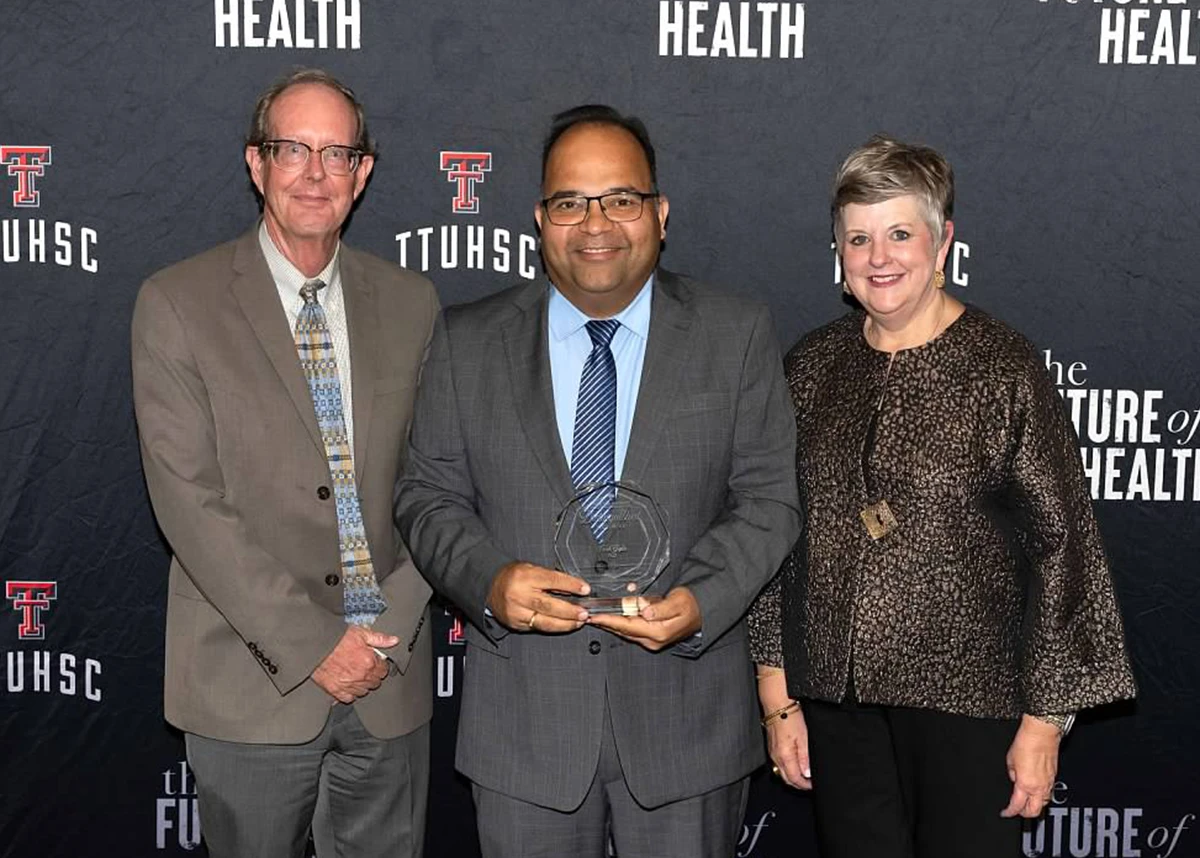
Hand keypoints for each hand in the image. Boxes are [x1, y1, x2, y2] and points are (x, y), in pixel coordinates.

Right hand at [311, 626, 396, 703]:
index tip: (375, 662)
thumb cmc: (337, 638)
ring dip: (363, 685)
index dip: (380, 665)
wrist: (315, 645)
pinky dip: (350, 693)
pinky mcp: (335, 690)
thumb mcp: (361, 633)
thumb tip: (394, 641)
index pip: (383, 670)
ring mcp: (348, 685)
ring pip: (364, 692)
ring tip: (357, 676)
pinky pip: (349, 698)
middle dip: (373, 675)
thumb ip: (379, 639)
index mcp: (369, 662)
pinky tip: (348, 685)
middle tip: (366, 668)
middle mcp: (361, 676)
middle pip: (375, 682)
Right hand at [487, 561, 589, 632]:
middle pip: (548, 605)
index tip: (585, 589)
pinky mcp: (516, 624)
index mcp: (524, 576)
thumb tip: (574, 587)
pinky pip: (538, 627)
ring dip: (565, 624)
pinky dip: (553, 627)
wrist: (490, 586)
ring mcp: (516, 612)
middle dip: (569, 611)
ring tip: (578, 622)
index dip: (570, 585)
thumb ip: (550, 578)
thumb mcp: (531, 568)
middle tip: (584, 613)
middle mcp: (519, 595)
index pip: (552, 580)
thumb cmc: (513, 576)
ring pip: (544, 622)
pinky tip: (564, 625)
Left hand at [586, 586, 700, 650]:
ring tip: (595, 617)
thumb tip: (644, 611)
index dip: (609, 620)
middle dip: (605, 623)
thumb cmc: (691, 605)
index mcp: (658, 632)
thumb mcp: (679, 601)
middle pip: (622, 630)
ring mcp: (652, 641)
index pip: (627, 625)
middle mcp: (653, 640)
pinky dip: (620, 624)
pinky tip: (612, 618)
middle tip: (587, 616)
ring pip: (625, 632)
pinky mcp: (652, 638)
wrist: (702, 613)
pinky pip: (631, 631)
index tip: (594, 616)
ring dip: (611, 624)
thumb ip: (661, 607)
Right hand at [757, 669, 810, 788]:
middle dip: (799, 783)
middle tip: (810, 783)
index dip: (805, 786)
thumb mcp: (804, 738)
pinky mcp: (772, 745)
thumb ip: (805, 758)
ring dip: (793, 775)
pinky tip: (795, 761)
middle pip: (787, 778)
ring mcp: (773, 752)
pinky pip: (779, 762)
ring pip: (782, 771)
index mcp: (785, 757)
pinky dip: (788, 766)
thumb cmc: (790, 717)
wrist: (777, 703)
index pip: (794, 779)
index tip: (814, 786)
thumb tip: (808, 774)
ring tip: (805, 773)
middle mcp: (776, 757)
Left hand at [1000, 715, 1061, 817]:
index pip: (1017, 806)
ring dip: (1034, 805)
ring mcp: (1048, 783)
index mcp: (1025, 784)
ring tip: (1026, 802)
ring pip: (1043, 803)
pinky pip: (1048, 793)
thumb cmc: (1026, 743)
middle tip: (1016, 811)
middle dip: (1024, 814)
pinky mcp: (1054, 776)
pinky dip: (1041, 796)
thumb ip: (1012, 773)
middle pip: (1034, 811)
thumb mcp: (1010, 760)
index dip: (1010, 812)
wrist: (1042, 733)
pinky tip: (1035, 791)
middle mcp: (1039, 787)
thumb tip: (1014, 778)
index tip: (1005, 813)